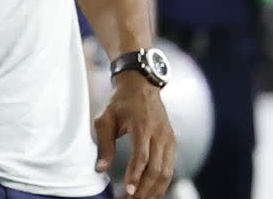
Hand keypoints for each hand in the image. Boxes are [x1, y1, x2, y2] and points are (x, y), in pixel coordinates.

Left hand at [94, 73, 175, 198]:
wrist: (140, 84)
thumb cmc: (119, 102)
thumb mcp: (105, 118)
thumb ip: (104, 145)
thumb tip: (100, 169)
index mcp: (142, 125)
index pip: (142, 156)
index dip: (135, 175)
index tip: (127, 191)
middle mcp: (159, 133)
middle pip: (156, 169)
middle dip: (144, 189)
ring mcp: (169, 138)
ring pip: (166, 172)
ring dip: (154, 190)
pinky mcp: (172, 142)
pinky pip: (170, 168)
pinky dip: (161, 183)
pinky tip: (150, 192)